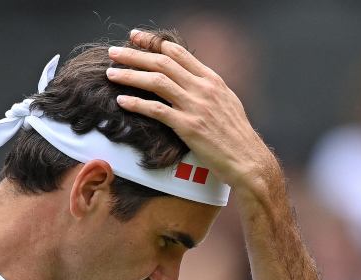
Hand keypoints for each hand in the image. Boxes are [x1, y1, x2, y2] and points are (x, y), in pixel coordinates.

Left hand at [106, 30, 277, 190]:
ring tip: (111, 74)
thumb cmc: (237, 137)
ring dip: (130, 76)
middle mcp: (203, 89)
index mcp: (212, 80)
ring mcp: (196, 107)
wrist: (249, 161)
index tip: (136, 38)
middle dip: (134, 55)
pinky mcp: (189, 127)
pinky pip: (156, 109)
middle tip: (114, 52)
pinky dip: (137, 103)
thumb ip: (208, 89)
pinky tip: (122, 101)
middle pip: (162, 63)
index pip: (178, 53)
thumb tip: (192, 80)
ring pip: (156, 82)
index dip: (153, 43)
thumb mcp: (227, 104)